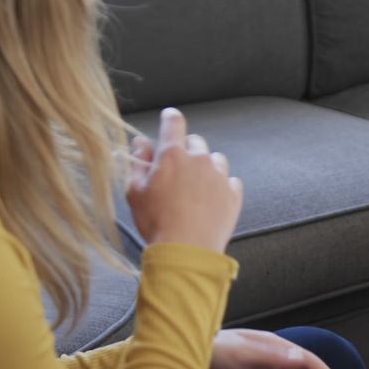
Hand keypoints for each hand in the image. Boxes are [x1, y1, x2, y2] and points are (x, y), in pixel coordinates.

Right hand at [126, 108, 242, 252]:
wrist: (186, 250)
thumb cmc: (156, 222)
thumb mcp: (135, 192)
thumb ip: (138, 162)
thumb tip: (141, 143)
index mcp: (172, 155)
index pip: (174, 122)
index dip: (170, 119)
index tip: (170, 119)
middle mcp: (199, 159)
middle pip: (196, 142)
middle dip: (186, 151)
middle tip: (177, 173)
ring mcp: (219, 176)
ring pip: (215, 160)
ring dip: (206, 168)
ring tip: (195, 190)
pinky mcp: (233, 194)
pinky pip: (230, 181)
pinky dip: (221, 186)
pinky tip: (210, 201)